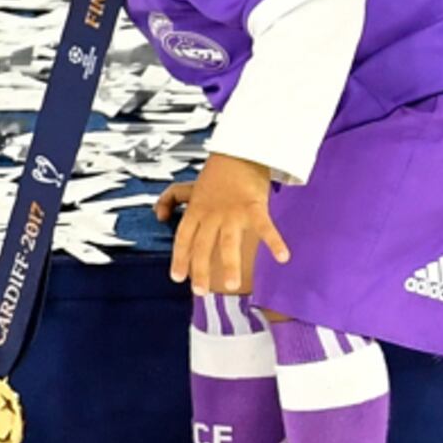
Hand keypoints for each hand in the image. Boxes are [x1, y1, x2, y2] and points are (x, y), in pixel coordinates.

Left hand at [168, 152, 289, 294]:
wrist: (240, 150)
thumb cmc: (216, 173)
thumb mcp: (189, 186)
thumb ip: (170, 200)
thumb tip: (159, 218)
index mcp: (196, 210)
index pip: (183, 238)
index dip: (180, 258)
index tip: (177, 277)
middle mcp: (212, 214)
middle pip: (203, 246)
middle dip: (200, 270)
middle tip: (201, 292)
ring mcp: (233, 212)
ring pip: (228, 243)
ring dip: (229, 265)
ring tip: (231, 285)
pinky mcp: (254, 206)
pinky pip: (265, 227)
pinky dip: (274, 242)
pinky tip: (282, 257)